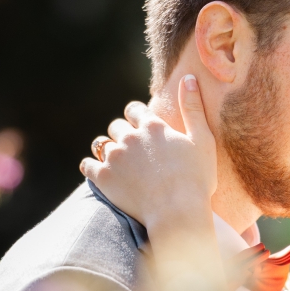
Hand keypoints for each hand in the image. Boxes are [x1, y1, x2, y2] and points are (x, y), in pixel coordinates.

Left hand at [80, 74, 216, 233]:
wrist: (178, 213)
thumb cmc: (196, 179)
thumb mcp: (202, 140)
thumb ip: (193, 107)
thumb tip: (188, 77)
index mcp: (152, 126)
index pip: (134, 110)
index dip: (138, 118)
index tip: (142, 128)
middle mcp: (129, 137)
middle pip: (116, 126)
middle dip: (123, 135)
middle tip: (134, 151)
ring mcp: (114, 157)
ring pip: (101, 144)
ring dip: (107, 149)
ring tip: (118, 162)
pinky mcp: (102, 177)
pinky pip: (87, 164)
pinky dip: (93, 167)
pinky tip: (101, 173)